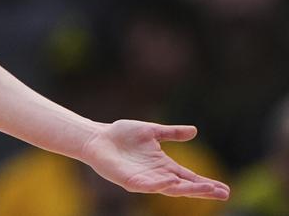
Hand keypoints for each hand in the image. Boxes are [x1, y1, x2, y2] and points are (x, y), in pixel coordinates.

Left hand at [79, 120, 229, 199]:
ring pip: (168, 188)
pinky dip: (158, 184)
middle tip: (222, 193)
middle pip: (184, 186)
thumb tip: (194, 131)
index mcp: (164, 165)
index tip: (225, 189)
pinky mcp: (129, 181)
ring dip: (185, 189)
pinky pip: (146, 186)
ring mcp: (144, 179)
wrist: (97, 137)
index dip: (205, 183)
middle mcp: (157, 175)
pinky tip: (169, 180)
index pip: (189, 177)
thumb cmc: (122, 135)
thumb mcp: (152, 131)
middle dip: (202, 190)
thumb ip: (172, 133)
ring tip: (203, 188)